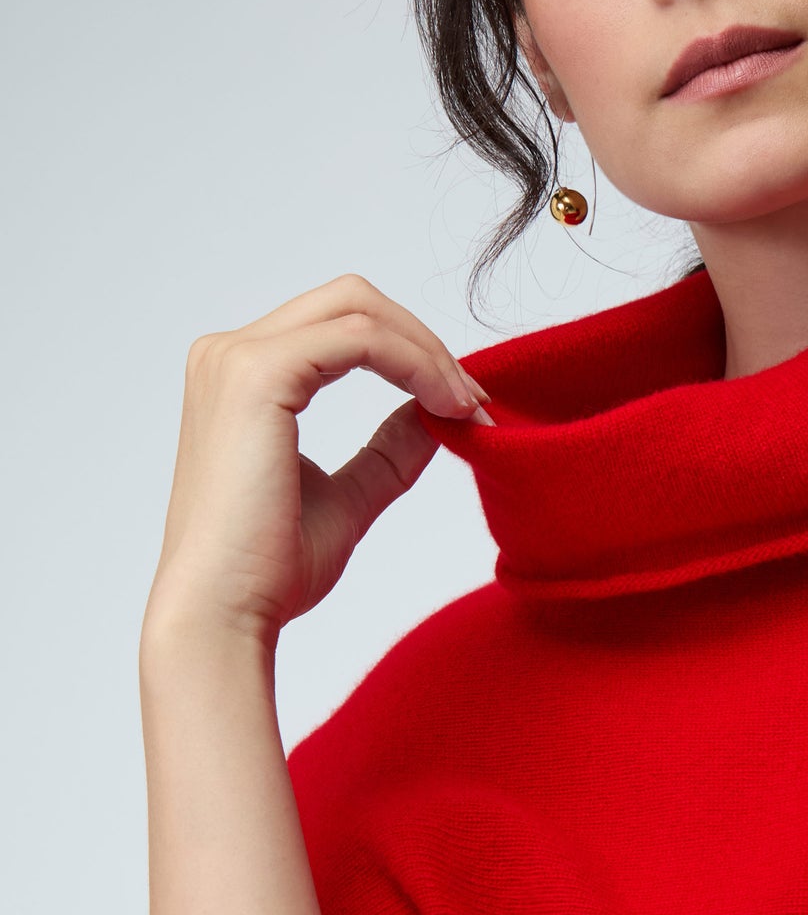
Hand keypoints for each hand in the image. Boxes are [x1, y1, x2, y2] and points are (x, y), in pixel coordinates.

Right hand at [145, 273, 493, 648]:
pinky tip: (446, 407)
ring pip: (358, 309)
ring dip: (427, 353)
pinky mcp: (257, 375)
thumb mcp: (348, 497)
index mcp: (241, 377)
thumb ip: (388, 451)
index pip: (339, 327)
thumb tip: (437, 415)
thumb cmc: (269, 570)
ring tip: (467, 408)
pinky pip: (360, 339)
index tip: (465, 406)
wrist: (225, 613)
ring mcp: (237, 358)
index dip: (412, 354)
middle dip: (424, 342)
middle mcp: (229, 354)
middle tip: (475, 401)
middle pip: (351, 301)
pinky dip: (415, 363)